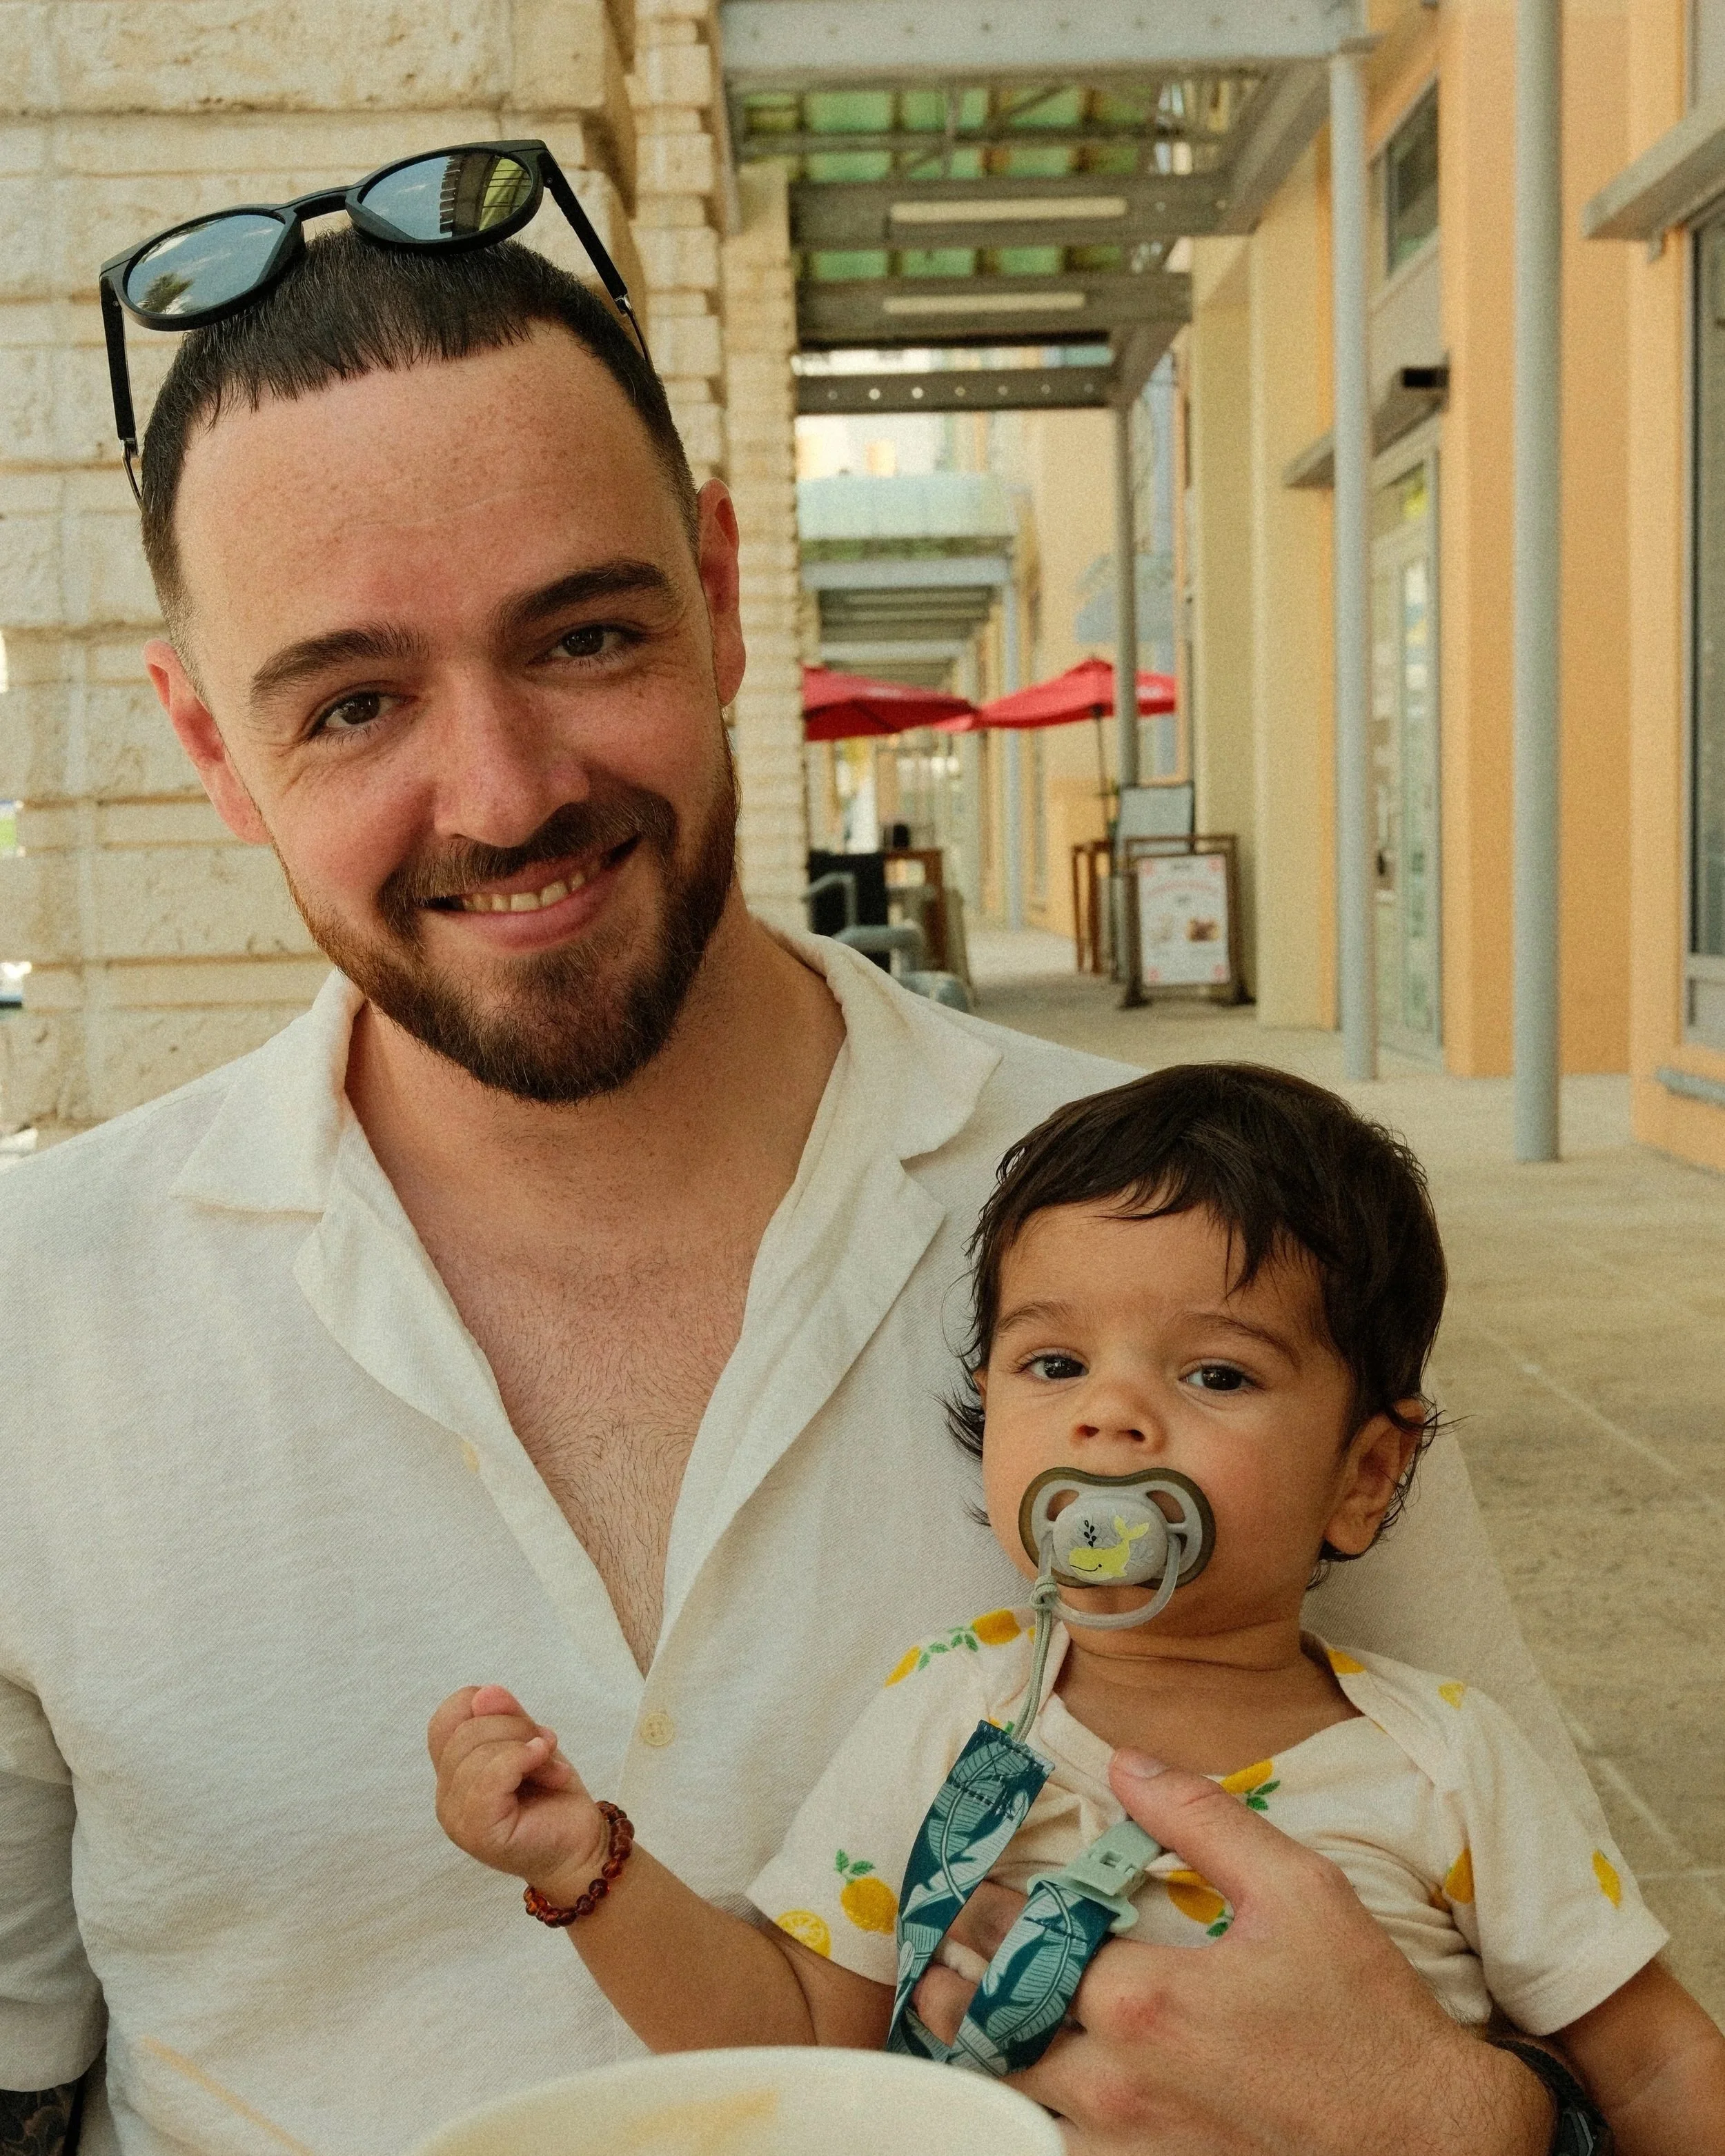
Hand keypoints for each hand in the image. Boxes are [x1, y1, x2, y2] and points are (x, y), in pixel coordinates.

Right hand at [428, 1683, 608, 1906]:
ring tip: (551, 1770)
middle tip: (546, 1751)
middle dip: (517, 1728)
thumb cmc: (553, 1796)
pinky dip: (524, 1760)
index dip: (487, 1707)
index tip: (523, 1726)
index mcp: (452, 1773)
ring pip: (478, 1749)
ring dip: (528, 1748)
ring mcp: (457, 1817)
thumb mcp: (530, 1741)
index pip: (447, 1717)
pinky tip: (549, 1770)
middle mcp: (446, 1797)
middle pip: (467, 1730)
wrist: (581, 1845)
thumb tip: (484, 1693)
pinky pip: (492, 1775)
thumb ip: (505, 1716)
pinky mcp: (478, 1830)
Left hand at [912, 1752, 1555, 2154]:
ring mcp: (1125, 2147)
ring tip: (962, 2015)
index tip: (960, 1893)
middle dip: (956, 1985)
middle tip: (935, 1957)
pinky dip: (1028, 2112)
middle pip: (992, 2027)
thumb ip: (1201, 1818)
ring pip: (1011, 2098)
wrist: (1426, 2144)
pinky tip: (1031, 2083)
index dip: (978, 1913)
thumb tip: (1124, 1763)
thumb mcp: (1298, 1889)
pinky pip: (1054, 2148)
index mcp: (1142, 1998)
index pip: (1017, 1942)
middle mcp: (1114, 2081)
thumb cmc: (1364, 2018)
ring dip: (983, 2052)